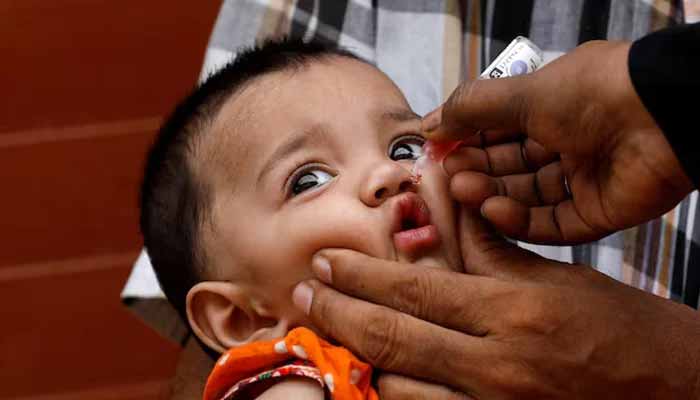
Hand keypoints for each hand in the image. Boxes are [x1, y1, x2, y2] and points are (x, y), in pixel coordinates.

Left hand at [292, 210, 699, 398]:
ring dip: (360, 361)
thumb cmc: (623, 331)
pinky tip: (376, 379)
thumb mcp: (557, 280)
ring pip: (398, 388)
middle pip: (393, 337)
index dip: (361, 275)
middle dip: (339, 313)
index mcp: (513, 311)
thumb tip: (447, 216)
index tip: (327, 262)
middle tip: (306, 294)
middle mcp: (498, 365)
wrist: (674, 391)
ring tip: (333, 335)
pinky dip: (394, 399)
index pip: (415, 291)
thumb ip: (492, 254)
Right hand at [423, 41, 692, 243]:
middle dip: (476, 169)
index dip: (467, 140)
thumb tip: (428, 126)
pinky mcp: (598, 213)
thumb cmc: (593, 93)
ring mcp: (583, 180)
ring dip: (491, 194)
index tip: (436, 150)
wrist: (663, 117)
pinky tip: (494, 209)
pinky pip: (552, 223)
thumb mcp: (522, 92)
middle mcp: (566, 144)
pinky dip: (520, 220)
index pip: (498, 130)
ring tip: (463, 190)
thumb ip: (471, 108)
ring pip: (526, 196)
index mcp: (552, 108)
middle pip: (509, 165)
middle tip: (447, 175)